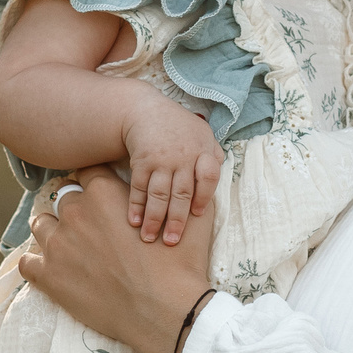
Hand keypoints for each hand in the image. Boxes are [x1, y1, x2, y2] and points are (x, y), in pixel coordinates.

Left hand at [23, 168, 213, 352]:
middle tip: (91, 226)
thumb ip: (181, 193)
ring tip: (69, 246)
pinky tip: (50, 269)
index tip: (101, 195)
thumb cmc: (181, 266)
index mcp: (104, 193)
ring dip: (52, 231)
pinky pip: (26, 262)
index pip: (88, 171)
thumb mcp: (194, 218)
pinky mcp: (48, 277)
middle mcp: (76, 213)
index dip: (95, 182)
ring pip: (41, 224)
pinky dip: (36, 263)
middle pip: (64, 197)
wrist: (167, 313)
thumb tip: (182, 181)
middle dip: (76, 208)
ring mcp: (58, 245)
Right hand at [120, 97, 222, 245]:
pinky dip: (136, 205)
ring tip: (148, 238)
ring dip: (153, 219)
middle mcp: (183, 157)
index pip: (209, 177)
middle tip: (171, 242)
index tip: (197, 215)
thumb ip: (214, 156)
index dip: (204, 197)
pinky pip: (139, 187)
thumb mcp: (203, 134)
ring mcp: (161, 159)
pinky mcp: (141, 160)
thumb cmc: (180, 128)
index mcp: (203, 151)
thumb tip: (219, 180)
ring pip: (159, 194)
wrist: (146, 110)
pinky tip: (133, 221)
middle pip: (182, 193)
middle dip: (176, 220)